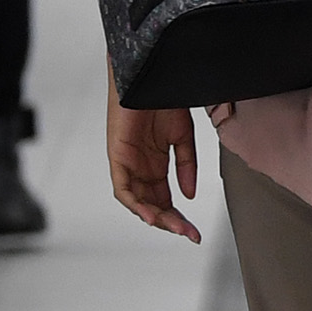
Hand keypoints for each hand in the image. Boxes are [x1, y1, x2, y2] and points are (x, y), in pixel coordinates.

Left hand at [108, 95, 200, 240]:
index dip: (178, 216)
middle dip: (170, 222)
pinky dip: (136, 204)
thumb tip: (188, 194)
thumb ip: (186, 165)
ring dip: (155, 217)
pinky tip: (151, 214)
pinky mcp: (117, 157)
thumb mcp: (183, 136)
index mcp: (155, 163)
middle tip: (188, 233)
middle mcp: (140, 167)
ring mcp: (128, 164)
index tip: (194, 231)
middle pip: (153, 204)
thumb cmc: (163, 99)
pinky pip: (123, 190)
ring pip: (137, 202)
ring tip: (174, 227)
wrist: (150, 77)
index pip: (165, 198)